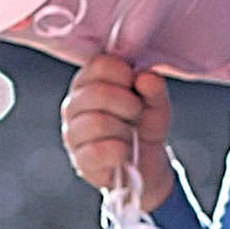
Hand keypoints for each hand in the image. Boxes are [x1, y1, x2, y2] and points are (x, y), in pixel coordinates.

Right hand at [60, 54, 173, 209]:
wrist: (147, 164)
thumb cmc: (144, 125)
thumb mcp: (156, 103)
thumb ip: (154, 88)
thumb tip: (145, 77)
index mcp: (89, 82)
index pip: (99, 64)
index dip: (125, 74)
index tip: (135, 86)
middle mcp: (74, 104)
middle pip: (96, 93)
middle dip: (128, 104)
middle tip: (136, 114)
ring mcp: (73, 133)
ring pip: (97, 123)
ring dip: (124, 130)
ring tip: (130, 135)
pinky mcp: (79, 160)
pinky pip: (97, 151)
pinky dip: (120, 151)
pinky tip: (124, 152)